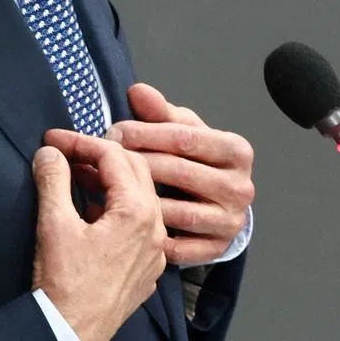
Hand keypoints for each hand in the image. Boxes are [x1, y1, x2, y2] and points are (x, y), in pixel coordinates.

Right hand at [32, 132, 167, 340]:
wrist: (71, 335)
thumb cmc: (64, 280)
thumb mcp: (54, 224)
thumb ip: (53, 179)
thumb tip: (50, 153)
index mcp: (137, 212)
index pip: (114, 156)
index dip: (80, 142)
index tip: (52, 139)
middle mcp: (156, 228)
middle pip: (135, 170)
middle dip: (100, 155)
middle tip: (67, 152)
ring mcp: (156, 251)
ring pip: (140, 197)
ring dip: (110, 181)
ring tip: (76, 177)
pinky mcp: (148, 269)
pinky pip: (140, 224)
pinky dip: (117, 207)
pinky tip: (91, 212)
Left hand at [107, 82, 254, 266]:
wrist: (218, 203)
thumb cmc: (195, 160)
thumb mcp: (183, 130)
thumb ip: (160, 113)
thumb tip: (138, 92)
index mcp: (236, 151)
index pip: (184, 138)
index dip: (144, 133)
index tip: (112, 133)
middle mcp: (240, 187)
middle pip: (179, 173)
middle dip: (135, 165)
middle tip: (99, 161)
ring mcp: (231, 221)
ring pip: (178, 211)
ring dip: (136, 203)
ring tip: (101, 191)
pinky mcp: (217, 248)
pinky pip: (179, 247)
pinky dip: (149, 238)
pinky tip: (122, 225)